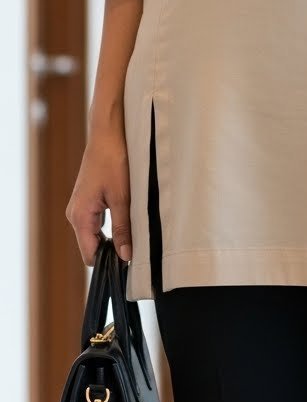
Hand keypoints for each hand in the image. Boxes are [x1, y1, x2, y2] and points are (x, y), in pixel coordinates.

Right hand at [66, 123, 131, 264]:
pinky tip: (127, 225)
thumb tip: (125, 256)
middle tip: (136, 252)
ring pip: (95, 236)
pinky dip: (111, 229)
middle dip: (111, 252)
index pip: (89, 254)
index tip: (129, 266)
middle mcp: (75, 214)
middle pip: (91, 247)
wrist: (108, 135)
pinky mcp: (88, 202)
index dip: (108, 263)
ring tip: (133, 238)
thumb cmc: (114, 161)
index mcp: (80, 216)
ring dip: (113, 240)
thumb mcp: (123, 199)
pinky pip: (97, 225)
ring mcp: (80, 208)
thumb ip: (123, 229)